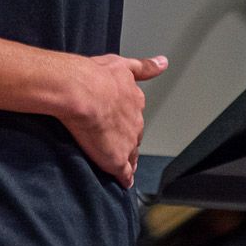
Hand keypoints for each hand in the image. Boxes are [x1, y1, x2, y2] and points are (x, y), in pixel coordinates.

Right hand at [60, 53, 166, 188]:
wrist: (81, 91)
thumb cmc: (95, 75)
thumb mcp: (122, 64)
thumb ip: (145, 67)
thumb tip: (164, 63)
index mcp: (134, 100)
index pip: (135, 115)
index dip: (127, 120)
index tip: (121, 122)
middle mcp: (135, 122)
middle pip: (135, 135)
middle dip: (127, 138)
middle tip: (114, 140)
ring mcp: (127, 143)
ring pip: (132, 154)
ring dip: (128, 158)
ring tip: (123, 165)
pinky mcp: (117, 159)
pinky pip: (124, 173)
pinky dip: (124, 178)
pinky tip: (124, 182)